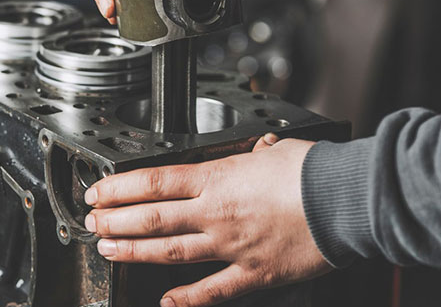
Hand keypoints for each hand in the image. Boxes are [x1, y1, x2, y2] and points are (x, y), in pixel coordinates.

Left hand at [83, 134, 329, 306]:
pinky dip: (187, 298)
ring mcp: (231, 245)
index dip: (119, 187)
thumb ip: (259, 154)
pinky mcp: (253, 273)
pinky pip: (213, 289)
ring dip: (135, 252)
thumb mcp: (278, 149)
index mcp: (219, 177)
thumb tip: (260, 150)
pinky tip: (166, 302)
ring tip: (109, 251)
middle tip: (93, 223)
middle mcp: (216, 212)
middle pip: (152, 217)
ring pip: (170, 251)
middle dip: (115, 221)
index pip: (154, 181)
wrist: (347, 201)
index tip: (98, 191)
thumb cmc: (315, 171)